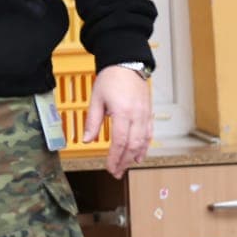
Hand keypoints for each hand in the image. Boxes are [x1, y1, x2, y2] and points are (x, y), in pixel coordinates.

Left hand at [86, 63, 153, 177]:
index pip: (119, 142)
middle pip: (133, 146)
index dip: (115, 158)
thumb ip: (92, 121)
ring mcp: (145, 115)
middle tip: (116, 172)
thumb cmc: (110, 79)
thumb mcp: (96, 99)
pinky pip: (149, 134)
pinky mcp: (149, 114)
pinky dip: (145, 147)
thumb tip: (86, 139)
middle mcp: (137, 116)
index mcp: (122, 112)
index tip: (109, 168)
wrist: (127, 64)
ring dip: (135, 157)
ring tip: (126, 167)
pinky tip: (139, 155)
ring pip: (143, 142)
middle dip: (124, 161)